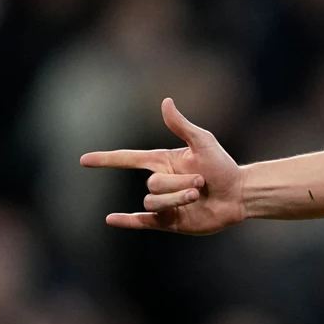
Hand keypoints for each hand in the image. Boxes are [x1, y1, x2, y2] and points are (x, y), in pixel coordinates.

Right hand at [79, 98, 246, 233]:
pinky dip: (127, 221)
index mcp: (163, 162)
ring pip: (154, 202)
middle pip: (152, 184)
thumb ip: (181, 125)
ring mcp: (164, 203)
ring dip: (176, 198)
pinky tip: (110, 219)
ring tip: (198, 195)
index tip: (83, 160)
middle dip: (178, 184)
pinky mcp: (170, 221)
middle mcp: (160, 182)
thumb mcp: (204, 142)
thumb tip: (165, 101)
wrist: (239, 194)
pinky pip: (143, 221)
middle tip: (201, 183)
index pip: (128, 159)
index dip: (106, 159)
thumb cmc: (223, 166)